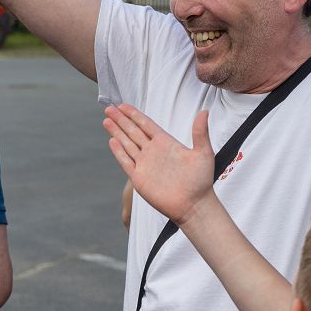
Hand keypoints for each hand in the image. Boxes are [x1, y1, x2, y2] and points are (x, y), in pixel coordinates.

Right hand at [103, 105, 215, 226]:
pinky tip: (112, 141)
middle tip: (109, 108)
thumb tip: (204, 111)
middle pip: (133, 131)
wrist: (193, 205)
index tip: (123, 105)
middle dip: (121, 120)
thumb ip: (200, 132)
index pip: (146, 124)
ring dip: (116, 132)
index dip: (134, 115)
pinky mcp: (139, 178)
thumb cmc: (201, 181)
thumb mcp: (203, 153)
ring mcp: (145, 164)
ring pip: (127, 144)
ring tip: (106, 120)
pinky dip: (118, 152)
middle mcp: (153, 152)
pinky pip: (126, 162)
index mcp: (166, 143)